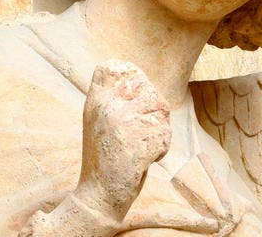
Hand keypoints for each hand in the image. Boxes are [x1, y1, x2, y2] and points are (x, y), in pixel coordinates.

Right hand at [76, 59, 170, 220]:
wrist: (98, 195)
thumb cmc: (105, 158)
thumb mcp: (98, 121)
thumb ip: (112, 98)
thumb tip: (137, 75)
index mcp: (96, 101)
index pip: (111, 66)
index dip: (130, 73)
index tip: (135, 90)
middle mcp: (107, 106)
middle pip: (148, 89)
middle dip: (154, 110)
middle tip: (141, 133)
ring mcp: (123, 122)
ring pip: (161, 112)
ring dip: (159, 131)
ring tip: (141, 147)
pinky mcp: (139, 140)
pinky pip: (165, 134)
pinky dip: (161, 150)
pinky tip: (143, 161)